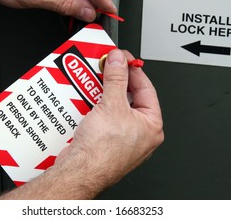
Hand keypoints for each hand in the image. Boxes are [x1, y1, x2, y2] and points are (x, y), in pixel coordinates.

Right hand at [54, 49, 163, 195]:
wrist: (79, 172)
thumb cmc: (102, 152)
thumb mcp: (112, 106)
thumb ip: (116, 79)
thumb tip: (119, 61)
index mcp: (151, 125)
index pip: (146, 88)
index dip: (133, 70)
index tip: (123, 59)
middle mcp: (140, 133)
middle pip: (129, 97)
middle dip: (116, 82)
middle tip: (107, 68)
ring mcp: (122, 137)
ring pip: (114, 106)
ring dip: (103, 94)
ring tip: (95, 84)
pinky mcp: (106, 140)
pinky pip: (103, 117)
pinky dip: (95, 107)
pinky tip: (87, 101)